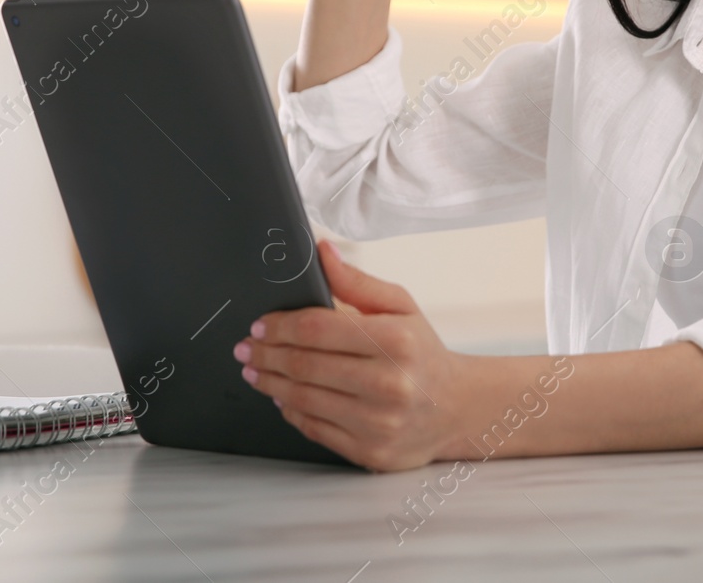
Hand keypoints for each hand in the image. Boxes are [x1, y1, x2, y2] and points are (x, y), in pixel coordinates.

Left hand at [234, 238, 466, 471]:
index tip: (260, 324)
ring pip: (303, 398)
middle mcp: (389, 383)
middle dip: (267, 354)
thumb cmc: (422, 352)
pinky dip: (291, 410)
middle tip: (247, 348)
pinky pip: (314, 428)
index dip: (280, 325)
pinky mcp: (369, 451)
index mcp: (396, 341)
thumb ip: (357, 282)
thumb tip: (321, 253)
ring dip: (270, 382)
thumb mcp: (401, 307)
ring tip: (256, 370)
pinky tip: (283, 395)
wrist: (455, 407)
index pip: (318, 329)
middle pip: (305, 365)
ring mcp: (378, 422)